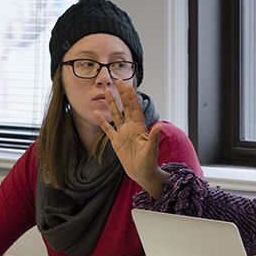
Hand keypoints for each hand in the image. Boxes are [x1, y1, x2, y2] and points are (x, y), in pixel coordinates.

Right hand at [94, 81, 168, 197]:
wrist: (142, 173)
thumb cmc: (149, 162)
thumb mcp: (151, 150)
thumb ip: (154, 137)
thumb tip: (158, 126)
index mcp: (140, 127)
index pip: (135, 109)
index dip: (132, 97)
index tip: (128, 86)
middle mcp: (131, 127)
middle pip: (125, 107)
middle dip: (122, 94)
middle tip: (117, 81)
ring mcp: (123, 134)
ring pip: (116, 115)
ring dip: (112, 103)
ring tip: (106, 91)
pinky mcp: (116, 142)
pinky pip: (108, 129)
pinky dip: (102, 122)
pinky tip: (96, 113)